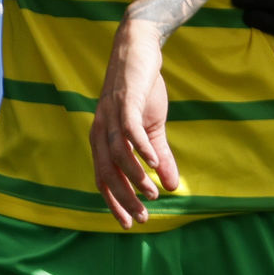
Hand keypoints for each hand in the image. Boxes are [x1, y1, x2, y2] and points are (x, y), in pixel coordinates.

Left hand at [91, 22, 179, 226]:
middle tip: (143, 217)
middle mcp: (100, 129)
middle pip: (108, 171)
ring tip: (153, 193)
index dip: (115, 202)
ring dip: (135, 176)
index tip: (129, 223)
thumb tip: (173, 186)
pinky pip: (128, 129)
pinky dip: (140, 148)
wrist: (139, 50)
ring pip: (117, 154)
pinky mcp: (124, 100)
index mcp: (102, 139)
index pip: (103, 178)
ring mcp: (110, 114)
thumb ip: (160, 158)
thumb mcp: (153, 128)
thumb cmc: (142, 90)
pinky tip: (154, 164)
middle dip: (125, 198)